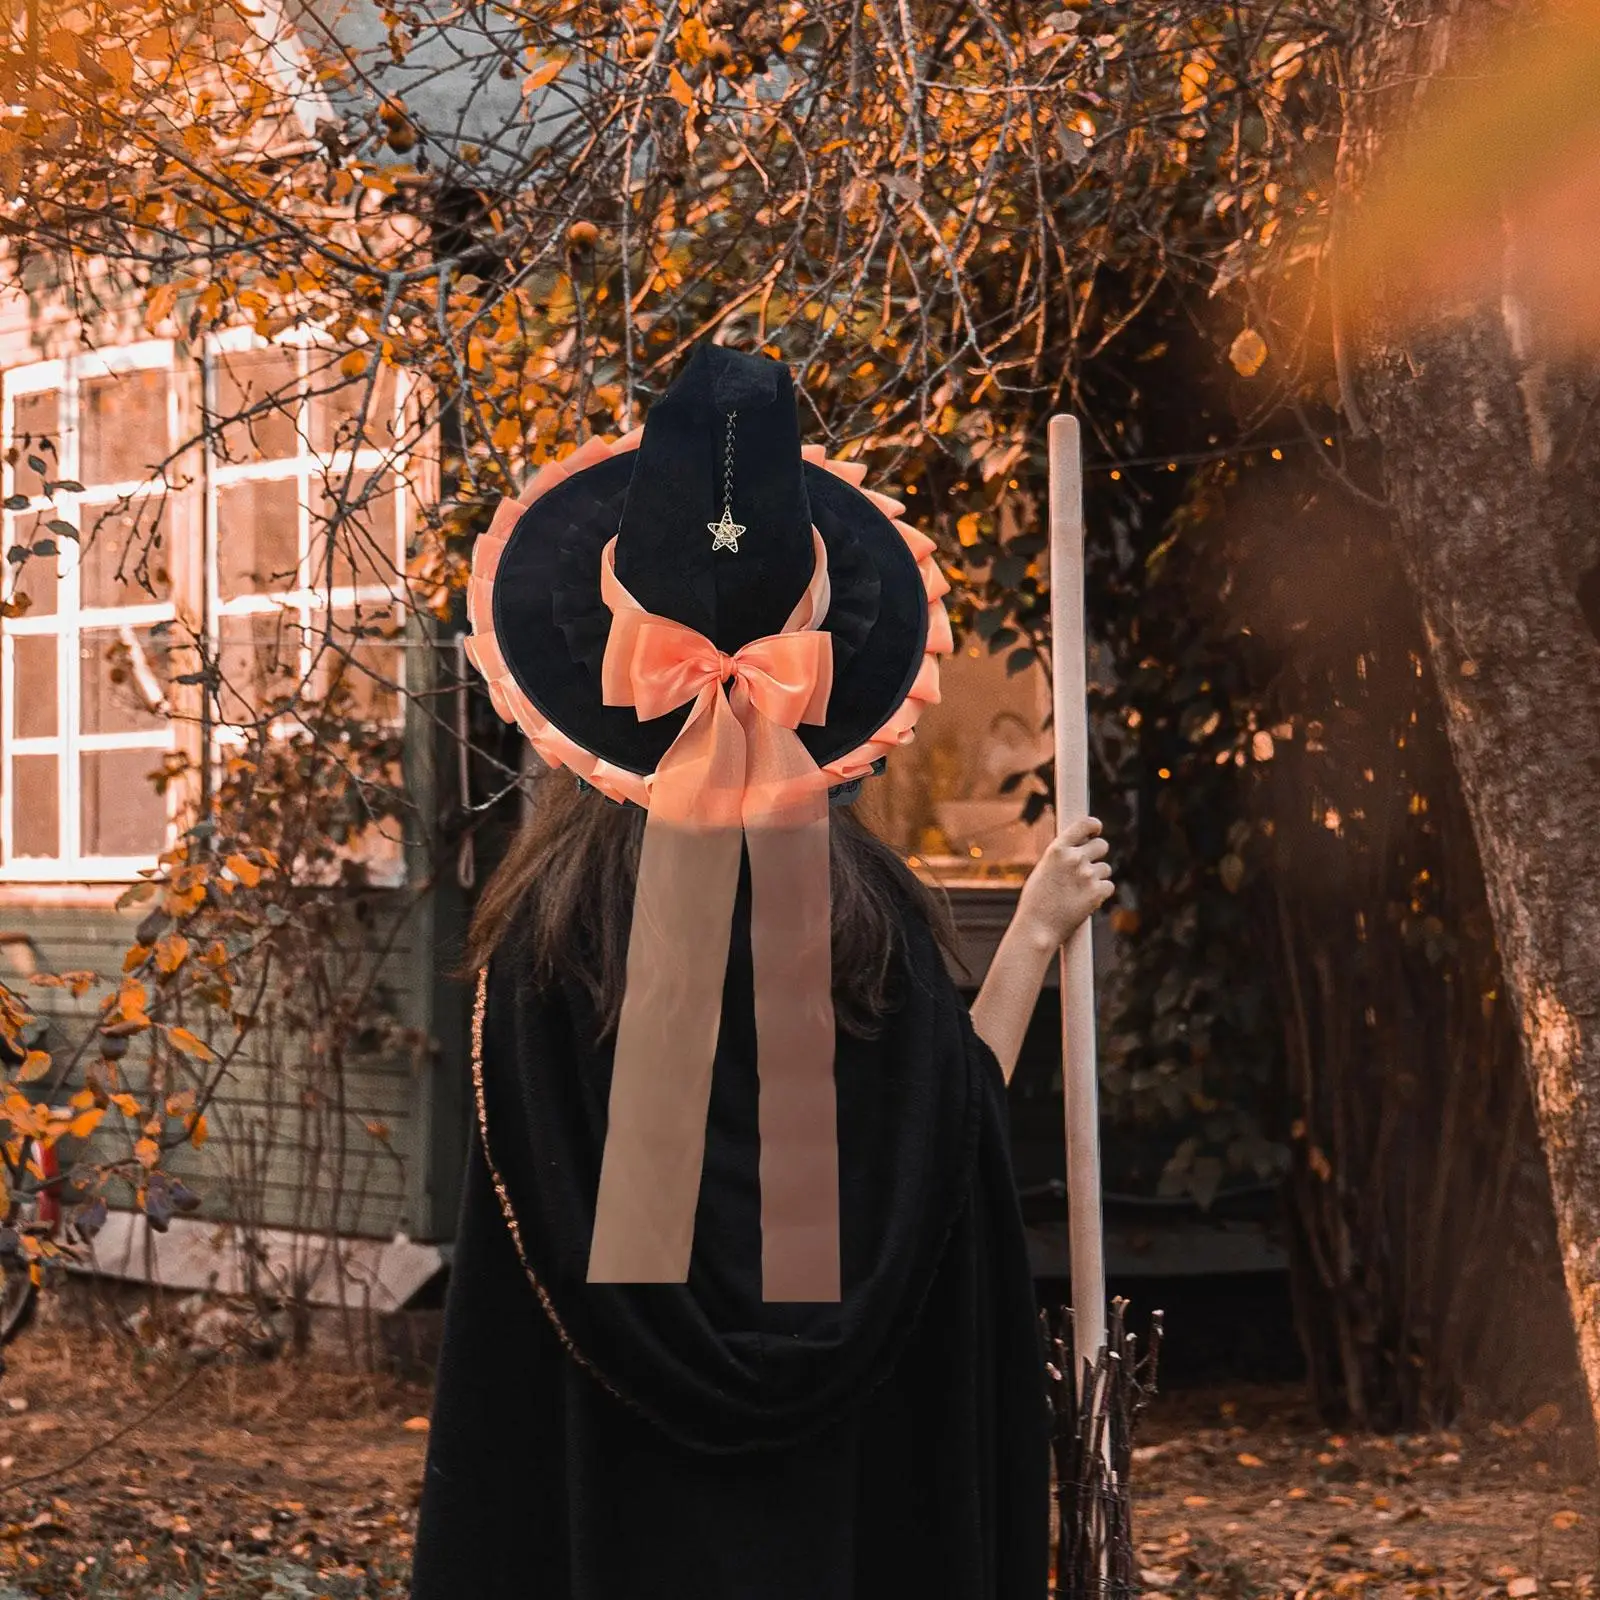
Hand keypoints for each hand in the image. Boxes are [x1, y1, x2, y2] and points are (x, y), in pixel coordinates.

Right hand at [1013, 816, 1113, 951]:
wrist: (1037, 928)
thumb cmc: (1035, 902)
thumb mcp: (1043, 870)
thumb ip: (1061, 857)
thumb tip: (1078, 848)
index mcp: (1057, 849)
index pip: (1084, 824)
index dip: (1094, 825)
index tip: (1096, 829)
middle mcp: (1074, 858)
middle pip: (1102, 845)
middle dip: (1098, 854)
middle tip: (1088, 867)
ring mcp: (1087, 875)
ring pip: (1105, 868)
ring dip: (1097, 877)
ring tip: (1078, 892)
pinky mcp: (1097, 892)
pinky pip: (1109, 886)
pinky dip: (1100, 894)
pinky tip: (1085, 901)